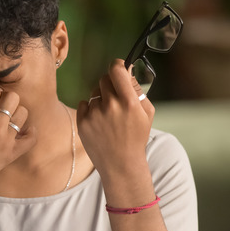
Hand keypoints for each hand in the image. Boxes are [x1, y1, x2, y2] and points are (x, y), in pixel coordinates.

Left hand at [76, 59, 153, 182]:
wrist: (121, 164)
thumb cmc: (136, 137)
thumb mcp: (147, 113)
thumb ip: (137, 90)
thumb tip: (127, 72)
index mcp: (128, 102)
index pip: (116, 70)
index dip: (117, 66)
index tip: (119, 69)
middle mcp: (110, 106)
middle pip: (104, 79)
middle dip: (110, 85)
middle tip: (116, 98)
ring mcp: (94, 114)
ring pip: (94, 93)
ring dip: (101, 99)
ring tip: (108, 116)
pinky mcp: (82, 122)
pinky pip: (84, 104)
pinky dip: (90, 109)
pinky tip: (99, 122)